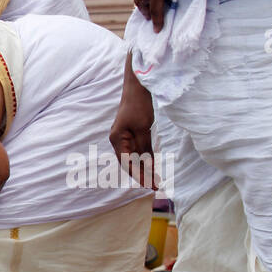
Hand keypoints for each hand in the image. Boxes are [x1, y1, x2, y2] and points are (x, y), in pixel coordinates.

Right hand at [109, 71, 157, 189]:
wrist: (138, 87)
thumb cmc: (138, 105)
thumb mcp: (143, 128)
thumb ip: (145, 147)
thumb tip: (149, 164)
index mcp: (117, 140)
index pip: (126, 163)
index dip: (138, 175)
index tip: (150, 184)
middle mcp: (117, 140)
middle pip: (128, 162)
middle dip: (141, 174)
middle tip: (155, 184)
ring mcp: (123, 136)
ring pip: (133, 157)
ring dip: (143, 167)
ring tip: (155, 178)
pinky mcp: (130, 132)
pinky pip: (137, 149)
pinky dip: (144, 157)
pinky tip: (152, 163)